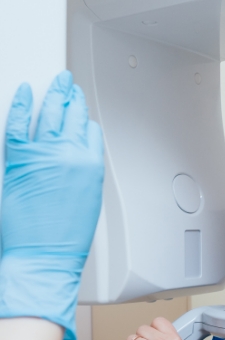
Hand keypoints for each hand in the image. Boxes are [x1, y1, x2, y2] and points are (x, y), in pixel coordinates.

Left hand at [0, 71, 103, 339]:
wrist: (44, 256)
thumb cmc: (65, 238)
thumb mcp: (86, 201)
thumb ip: (81, 174)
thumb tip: (72, 161)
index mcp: (90, 166)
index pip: (90, 131)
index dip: (84, 119)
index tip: (81, 112)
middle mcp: (70, 155)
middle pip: (72, 116)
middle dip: (71, 97)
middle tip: (69, 84)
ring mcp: (44, 153)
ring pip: (51, 113)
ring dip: (54, 94)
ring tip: (56, 83)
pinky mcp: (20, 158)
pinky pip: (19, 123)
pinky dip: (23, 104)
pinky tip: (26, 92)